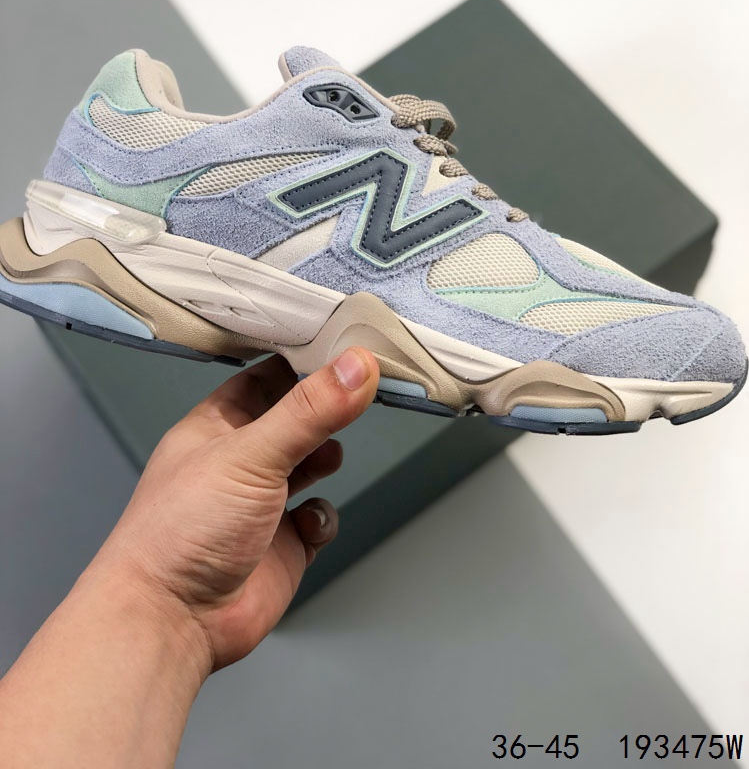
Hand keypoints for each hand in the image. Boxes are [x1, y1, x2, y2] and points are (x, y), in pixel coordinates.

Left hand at [92, 346, 378, 674]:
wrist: (171, 622)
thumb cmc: (179, 533)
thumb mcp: (251, 454)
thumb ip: (309, 411)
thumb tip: (355, 367)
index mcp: (215, 426)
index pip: (264, 376)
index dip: (301, 360)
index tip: (343, 345)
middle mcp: (238, 460)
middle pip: (294, 418)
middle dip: (323, 408)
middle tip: (358, 390)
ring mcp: (261, 503)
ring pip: (310, 464)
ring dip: (326, 456)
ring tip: (329, 453)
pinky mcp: (282, 545)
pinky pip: (318, 518)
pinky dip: (322, 516)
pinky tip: (307, 522)